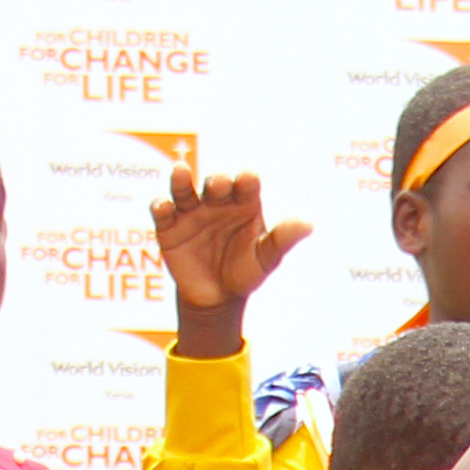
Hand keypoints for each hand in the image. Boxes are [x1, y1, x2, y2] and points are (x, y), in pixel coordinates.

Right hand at [151, 168, 310, 320]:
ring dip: (182, 180)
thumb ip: (283, 239)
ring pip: (184, 190)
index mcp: (243, 203)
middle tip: (219, 184)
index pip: (246, 184)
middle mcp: (216, 201)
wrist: (217, 297)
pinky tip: (164, 206)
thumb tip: (308, 224)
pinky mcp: (169, 226)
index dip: (246, 180)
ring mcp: (191, 211)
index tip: (248, 179)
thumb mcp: (266, 258)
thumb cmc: (246, 271)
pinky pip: (162, 212)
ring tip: (181, 172)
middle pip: (215, 184)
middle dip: (217, 182)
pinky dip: (161, 206)